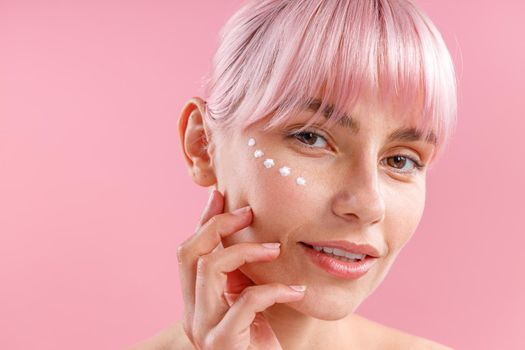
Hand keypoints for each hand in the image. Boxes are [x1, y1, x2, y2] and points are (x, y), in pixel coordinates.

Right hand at [176, 189, 305, 349]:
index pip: (190, 250)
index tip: (222, 194)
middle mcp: (192, 313)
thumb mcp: (250, 300)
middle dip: (216, 225)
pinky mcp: (223, 343)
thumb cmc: (264, 341)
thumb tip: (246, 229)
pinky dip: (273, 289)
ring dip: (247, 251)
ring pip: (209, 268)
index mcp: (195, 300)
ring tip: (276, 250)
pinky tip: (296, 290)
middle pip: (187, 253)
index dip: (205, 219)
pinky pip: (245, 301)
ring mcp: (204, 329)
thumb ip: (242, 273)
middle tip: (248, 213)